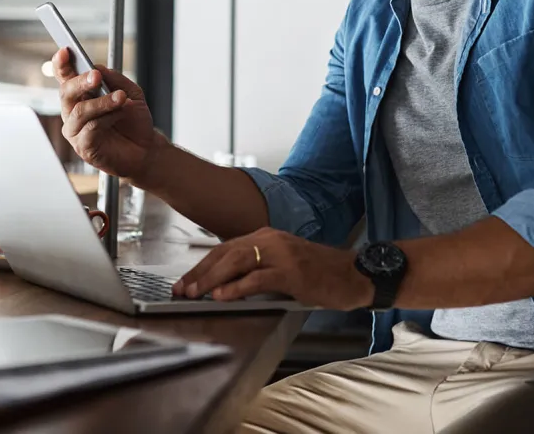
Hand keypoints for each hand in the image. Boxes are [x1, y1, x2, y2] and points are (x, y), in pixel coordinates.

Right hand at [53, 48, 167, 186]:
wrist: (146, 148)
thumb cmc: (134, 121)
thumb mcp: (131, 93)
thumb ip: (114, 80)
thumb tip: (97, 67)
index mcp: (82, 95)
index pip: (65, 77)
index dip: (61, 64)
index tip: (65, 51)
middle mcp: (74, 112)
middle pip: (66, 92)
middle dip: (81, 82)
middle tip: (96, 76)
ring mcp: (76, 130)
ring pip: (80, 111)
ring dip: (101, 102)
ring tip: (121, 98)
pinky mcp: (83, 147)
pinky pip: (90, 128)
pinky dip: (108, 118)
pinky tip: (121, 113)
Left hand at [171, 228, 374, 309]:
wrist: (353, 274)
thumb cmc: (318, 273)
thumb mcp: (282, 265)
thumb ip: (256, 268)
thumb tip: (223, 285)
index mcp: (265, 236)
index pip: (225, 249)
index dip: (201, 266)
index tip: (184, 282)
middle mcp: (270, 239)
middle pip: (225, 253)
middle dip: (199, 273)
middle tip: (180, 289)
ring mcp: (281, 253)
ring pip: (237, 262)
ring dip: (211, 279)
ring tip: (194, 293)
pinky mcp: (292, 272)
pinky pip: (258, 278)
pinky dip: (237, 287)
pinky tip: (222, 296)